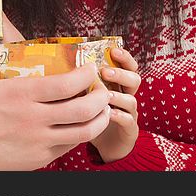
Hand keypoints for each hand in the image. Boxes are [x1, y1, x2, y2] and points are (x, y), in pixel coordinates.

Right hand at [0, 10, 111, 169]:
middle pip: (82, 109)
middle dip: (100, 97)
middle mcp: (33, 118)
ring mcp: (39, 140)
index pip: (65, 85)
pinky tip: (85, 125)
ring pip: (83, 131)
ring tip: (103, 108)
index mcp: (19, 94)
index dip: (85, 76)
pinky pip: (71, 145)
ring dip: (99, 118)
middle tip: (103, 89)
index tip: (90, 69)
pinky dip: (83, 135)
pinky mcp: (41, 157)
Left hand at [89, 48, 140, 163]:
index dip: (124, 57)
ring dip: (118, 96)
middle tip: (105, 72)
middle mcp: (127, 96)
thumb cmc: (94, 117)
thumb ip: (81, 83)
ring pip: (131, 100)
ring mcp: (130, 113)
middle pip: (135, 79)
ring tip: (105, 95)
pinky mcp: (130, 130)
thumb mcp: (87, 97)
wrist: (108, 145)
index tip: (113, 50)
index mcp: (119, 85)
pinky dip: (119, 116)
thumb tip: (60, 68)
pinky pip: (129, 120)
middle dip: (121, 74)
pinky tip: (108, 114)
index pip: (128, 66)